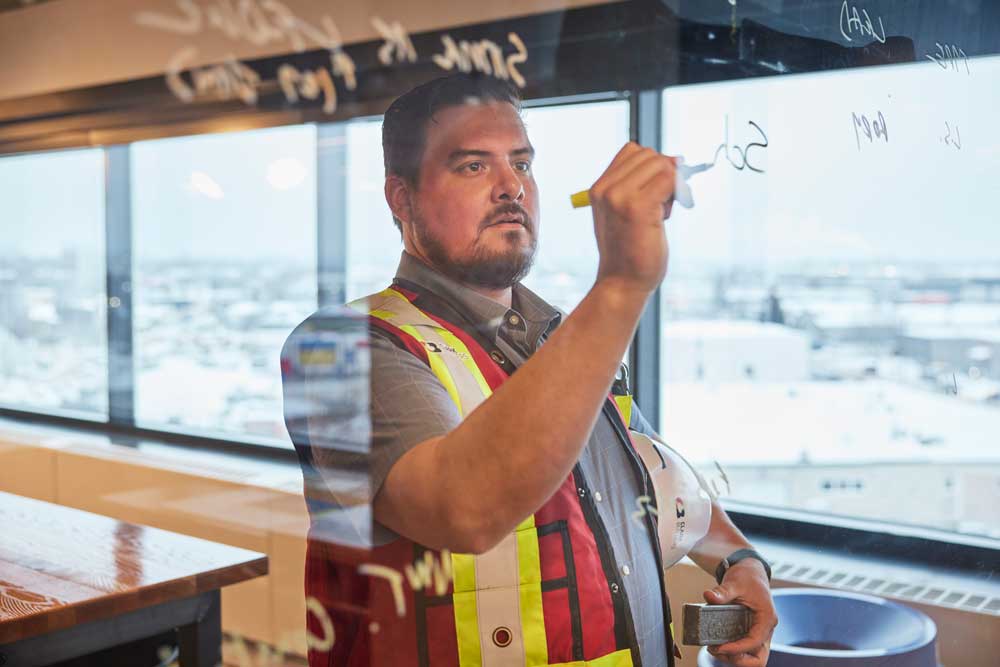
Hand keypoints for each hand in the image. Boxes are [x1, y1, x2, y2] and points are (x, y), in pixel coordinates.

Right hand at [588, 142, 676, 294]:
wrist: (623, 282)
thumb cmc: (630, 250)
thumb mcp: (627, 211)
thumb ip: (641, 184)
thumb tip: (675, 159)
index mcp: (599, 188)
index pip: (633, 151)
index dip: (653, 166)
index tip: (657, 192)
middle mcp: (605, 189)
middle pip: (649, 154)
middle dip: (663, 175)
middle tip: (660, 207)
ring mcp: (619, 196)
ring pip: (661, 164)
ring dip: (670, 186)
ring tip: (660, 213)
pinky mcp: (638, 207)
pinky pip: (669, 180)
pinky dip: (676, 195)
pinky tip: (665, 217)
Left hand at [703, 560, 776, 666]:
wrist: (751, 572)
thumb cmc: (747, 577)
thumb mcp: (735, 582)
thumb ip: (722, 591)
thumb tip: (709, 596)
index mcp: (767, 618)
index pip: (755, 642)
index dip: (737, 649)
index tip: (719, 647)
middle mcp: (766, 630)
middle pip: (759, 659)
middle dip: (738, 659)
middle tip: (717, 650)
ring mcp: (760, 634)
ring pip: (752, 658)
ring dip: (734, 658)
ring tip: (714, 648)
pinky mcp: (751, 634)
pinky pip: (746, 651)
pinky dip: (733, 652)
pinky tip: (717, 644)